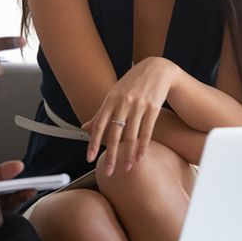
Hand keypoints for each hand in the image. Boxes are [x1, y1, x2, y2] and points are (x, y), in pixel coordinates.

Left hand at [82, 56, 179, 175]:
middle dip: (111, 155)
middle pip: (115, 133)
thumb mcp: (114, 95)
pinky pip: (147, 131)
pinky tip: (139, 158)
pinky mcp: (153, 108)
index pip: (99, 124)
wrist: (157, 69)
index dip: (93, 142)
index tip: (90, 158)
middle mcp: (123, 102)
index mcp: (110, 100)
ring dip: (128, 154)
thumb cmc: (132, 84)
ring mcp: (139, 105)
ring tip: (125, 169)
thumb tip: (84, 128)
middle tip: (108, 172)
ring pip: (132, 135)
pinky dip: (143, 146)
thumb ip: (100, 113)